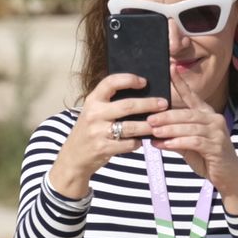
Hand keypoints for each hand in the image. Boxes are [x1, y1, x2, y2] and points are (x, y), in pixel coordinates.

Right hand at [46, 74, 168, 198]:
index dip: (129, 79)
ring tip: (159, 124)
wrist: (73, 157)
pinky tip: (140, 141)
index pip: (111, 82)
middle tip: (164, 104)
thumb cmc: (89, 131)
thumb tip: (141, 94)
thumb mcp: (93, 112)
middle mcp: (94, 114)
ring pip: (131, 127)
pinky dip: (138, 142)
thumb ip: (110, 103)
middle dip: (149, 104)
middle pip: (128, 105)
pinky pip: (129, 144)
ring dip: (148, 126)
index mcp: (92, 100)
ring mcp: (98, 132)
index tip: (144, 82)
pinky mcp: (104, 148)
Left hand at [149, 77, 237, 213]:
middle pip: (187, 113)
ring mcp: (217, 133)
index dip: (181, 82)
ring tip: (153, 132)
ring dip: (169, 129)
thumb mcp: (188, 144)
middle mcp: (214, 119)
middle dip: (166, 115)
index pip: (192, 96)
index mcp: (207, 114)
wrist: (228, 177)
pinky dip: (177, 142)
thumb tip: (153, 130)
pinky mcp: (217, 147)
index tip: (170, 68)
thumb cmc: (207, 158)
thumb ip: (174, 135)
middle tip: (149, 118)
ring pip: (189, 127)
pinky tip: (164, 145)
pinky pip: (194, 141)